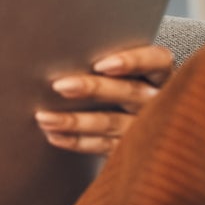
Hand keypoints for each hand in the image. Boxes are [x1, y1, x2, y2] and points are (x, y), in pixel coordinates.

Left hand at [35, 44, 172, 155]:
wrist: (145, 127)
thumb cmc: (121, 84)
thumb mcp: (123, 71)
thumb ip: (105, 63)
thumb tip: (61, 54)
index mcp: (160, 74)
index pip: (156, 61)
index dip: (132, 61)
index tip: (101, 64)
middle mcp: (157, 100)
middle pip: (129, 92)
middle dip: (93, 88)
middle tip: (60, 86)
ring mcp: (146, 128)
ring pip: (111, 122)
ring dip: (75, 120)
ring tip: (44, 117)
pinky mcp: (132, 149)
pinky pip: (103, 146)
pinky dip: (76, 141)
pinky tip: (54, 136)